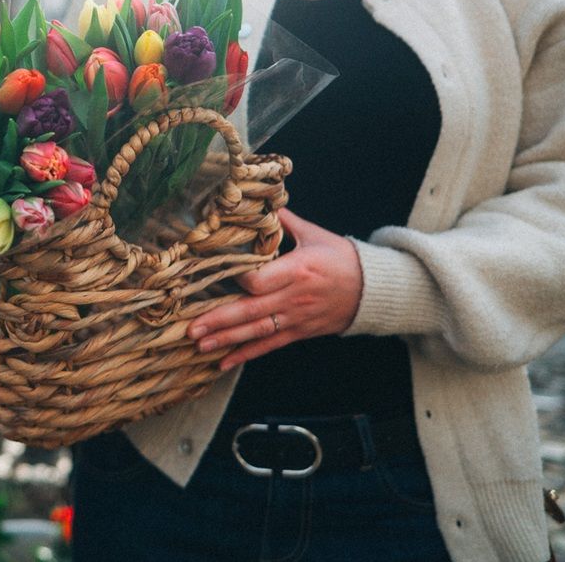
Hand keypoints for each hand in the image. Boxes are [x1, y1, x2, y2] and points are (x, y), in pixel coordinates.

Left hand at [186, 209, 362, 370]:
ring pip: (256, 332)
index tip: (215, 276)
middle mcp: (294, 298)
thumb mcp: (314, 234)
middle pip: (251, 311)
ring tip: (199, 345)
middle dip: (219, 320)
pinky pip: (268, 346)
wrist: (373, 290)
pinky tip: (223, 363)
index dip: (238, 280)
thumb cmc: (342, 257)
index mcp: (297, 270)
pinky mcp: (298, 332)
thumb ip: (284, 221)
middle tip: (191, 328)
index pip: (260, 281)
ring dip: (226, 340)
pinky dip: (245, 355)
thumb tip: (259, 201)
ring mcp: (295, 318)